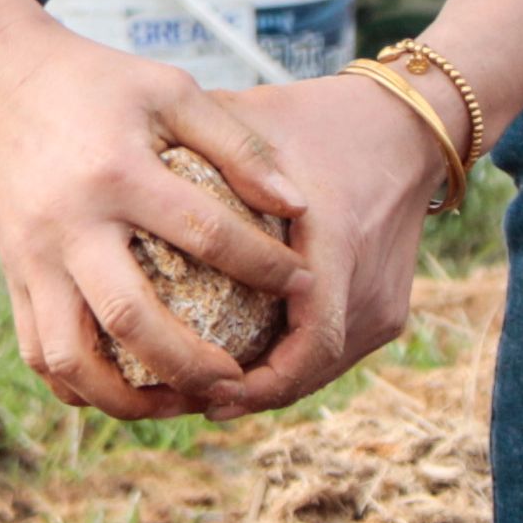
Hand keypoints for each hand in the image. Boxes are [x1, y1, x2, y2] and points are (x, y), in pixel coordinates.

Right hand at [0, 13, 316, 421]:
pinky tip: (125, 392)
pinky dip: (79, 387)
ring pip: (70, 357)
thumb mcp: (170, 89)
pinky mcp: (12, 276)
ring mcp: (32, 258)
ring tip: (179, 404)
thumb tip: (297, 207)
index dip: (262, 265)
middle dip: (191, 365)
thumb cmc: (95, 81)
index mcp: (116, 174)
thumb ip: (236, 142)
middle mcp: (70, 225)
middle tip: (239, 382)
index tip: (303, 284)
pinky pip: (38, 352)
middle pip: (130, 320)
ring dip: (126, 399)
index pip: (203, 233)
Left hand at [207, 68, 453, 408]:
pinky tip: (243, 366)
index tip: (204, 395)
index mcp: (339, 247)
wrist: (405, 128)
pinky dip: (291, 366)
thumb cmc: (317, 121)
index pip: (308, 346)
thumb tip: (116, 175)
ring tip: (204, 391)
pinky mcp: (388, 310)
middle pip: (309, 373)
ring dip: (269, 386)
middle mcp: (370, 287)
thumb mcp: (253, 126)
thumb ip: (191, 147)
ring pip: (323, 372)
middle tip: (185, 400)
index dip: (258, 385)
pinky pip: (335, 353)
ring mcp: (385, 305)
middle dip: (248, 395)